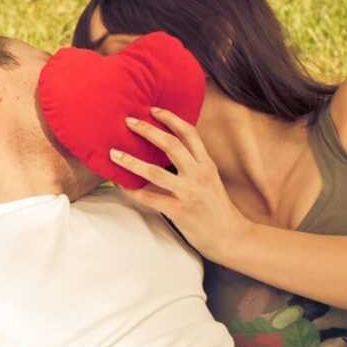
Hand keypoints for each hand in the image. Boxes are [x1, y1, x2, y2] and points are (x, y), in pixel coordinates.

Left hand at [111, 107, 250, 262]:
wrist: (231, 237)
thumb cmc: (218, 210)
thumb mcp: (211, 181)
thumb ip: (195, 166)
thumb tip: (171, 153)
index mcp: (207, 165)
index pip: (189, 133)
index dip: (171, 118)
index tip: (153, 110)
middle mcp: (199, 174)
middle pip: (170, 144)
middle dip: (147, 130)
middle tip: (128, 121)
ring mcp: (189, 193)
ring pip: (154, 171)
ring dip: (131, 161)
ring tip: (114, 153)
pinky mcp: (181, 211)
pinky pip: (151, 198)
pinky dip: (133, 191)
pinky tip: (121, 186)